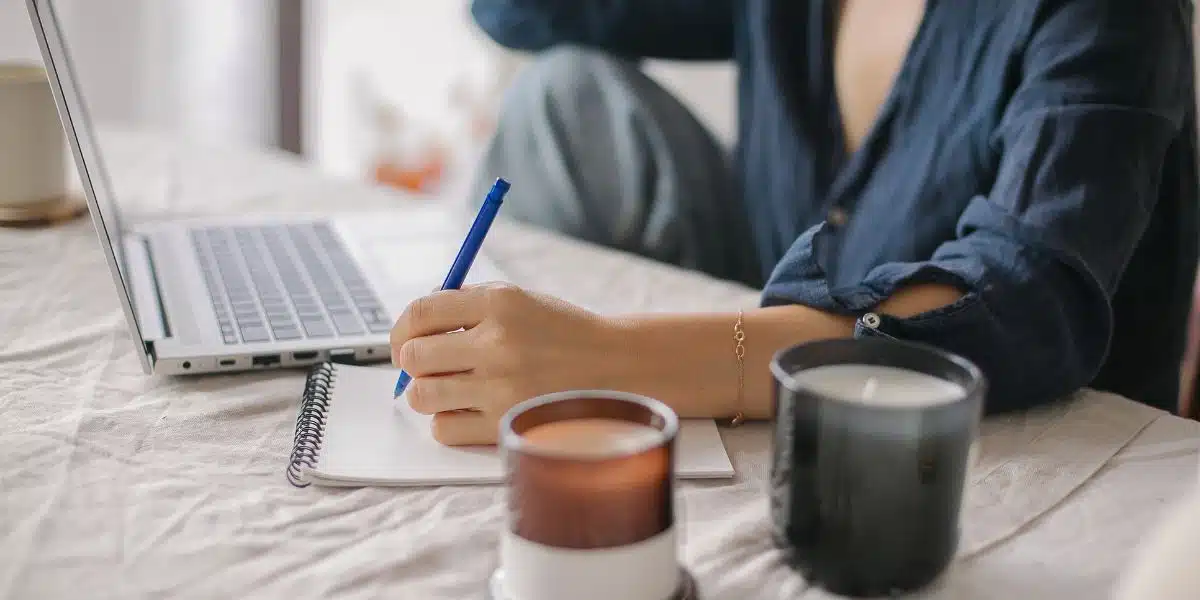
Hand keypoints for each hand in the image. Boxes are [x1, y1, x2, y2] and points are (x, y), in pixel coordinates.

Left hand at [390, 282, 621, 444]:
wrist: (619, 370)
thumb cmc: (562, 336)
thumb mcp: (522, 302)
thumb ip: (468, 306)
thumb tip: (411, 327)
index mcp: (500, 303)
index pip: (422, 312)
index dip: (402, 329)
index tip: (404, 341)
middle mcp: (498, 343)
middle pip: (415, 356)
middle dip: (414, 363)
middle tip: (429, 367)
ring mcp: (501, 387)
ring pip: (422, 395)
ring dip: (428, 393)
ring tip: (451, 389)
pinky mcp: (505, 425)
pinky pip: (444, 429)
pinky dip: (448, 423)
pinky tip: (469, 412)